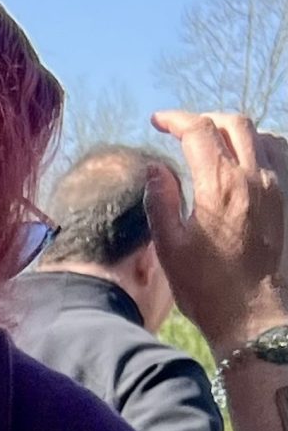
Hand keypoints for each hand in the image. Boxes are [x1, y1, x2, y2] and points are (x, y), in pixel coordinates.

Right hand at [148, 111, 286, 354]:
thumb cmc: (205, 286)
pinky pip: (278, 154)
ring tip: (211, 143)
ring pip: (259, 135)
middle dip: (205, 119)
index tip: (158, 122)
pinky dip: (259, 145)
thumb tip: (156, 168)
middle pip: (234, 124)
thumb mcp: (170, 247)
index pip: (199, 132)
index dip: (176, 120)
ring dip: (233, 131)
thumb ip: (161, 201)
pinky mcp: (285, 200)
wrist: (251, 311)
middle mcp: (253, 179)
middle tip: (183, 129)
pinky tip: (245, 158)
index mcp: (219, 187)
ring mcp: (275, 187)